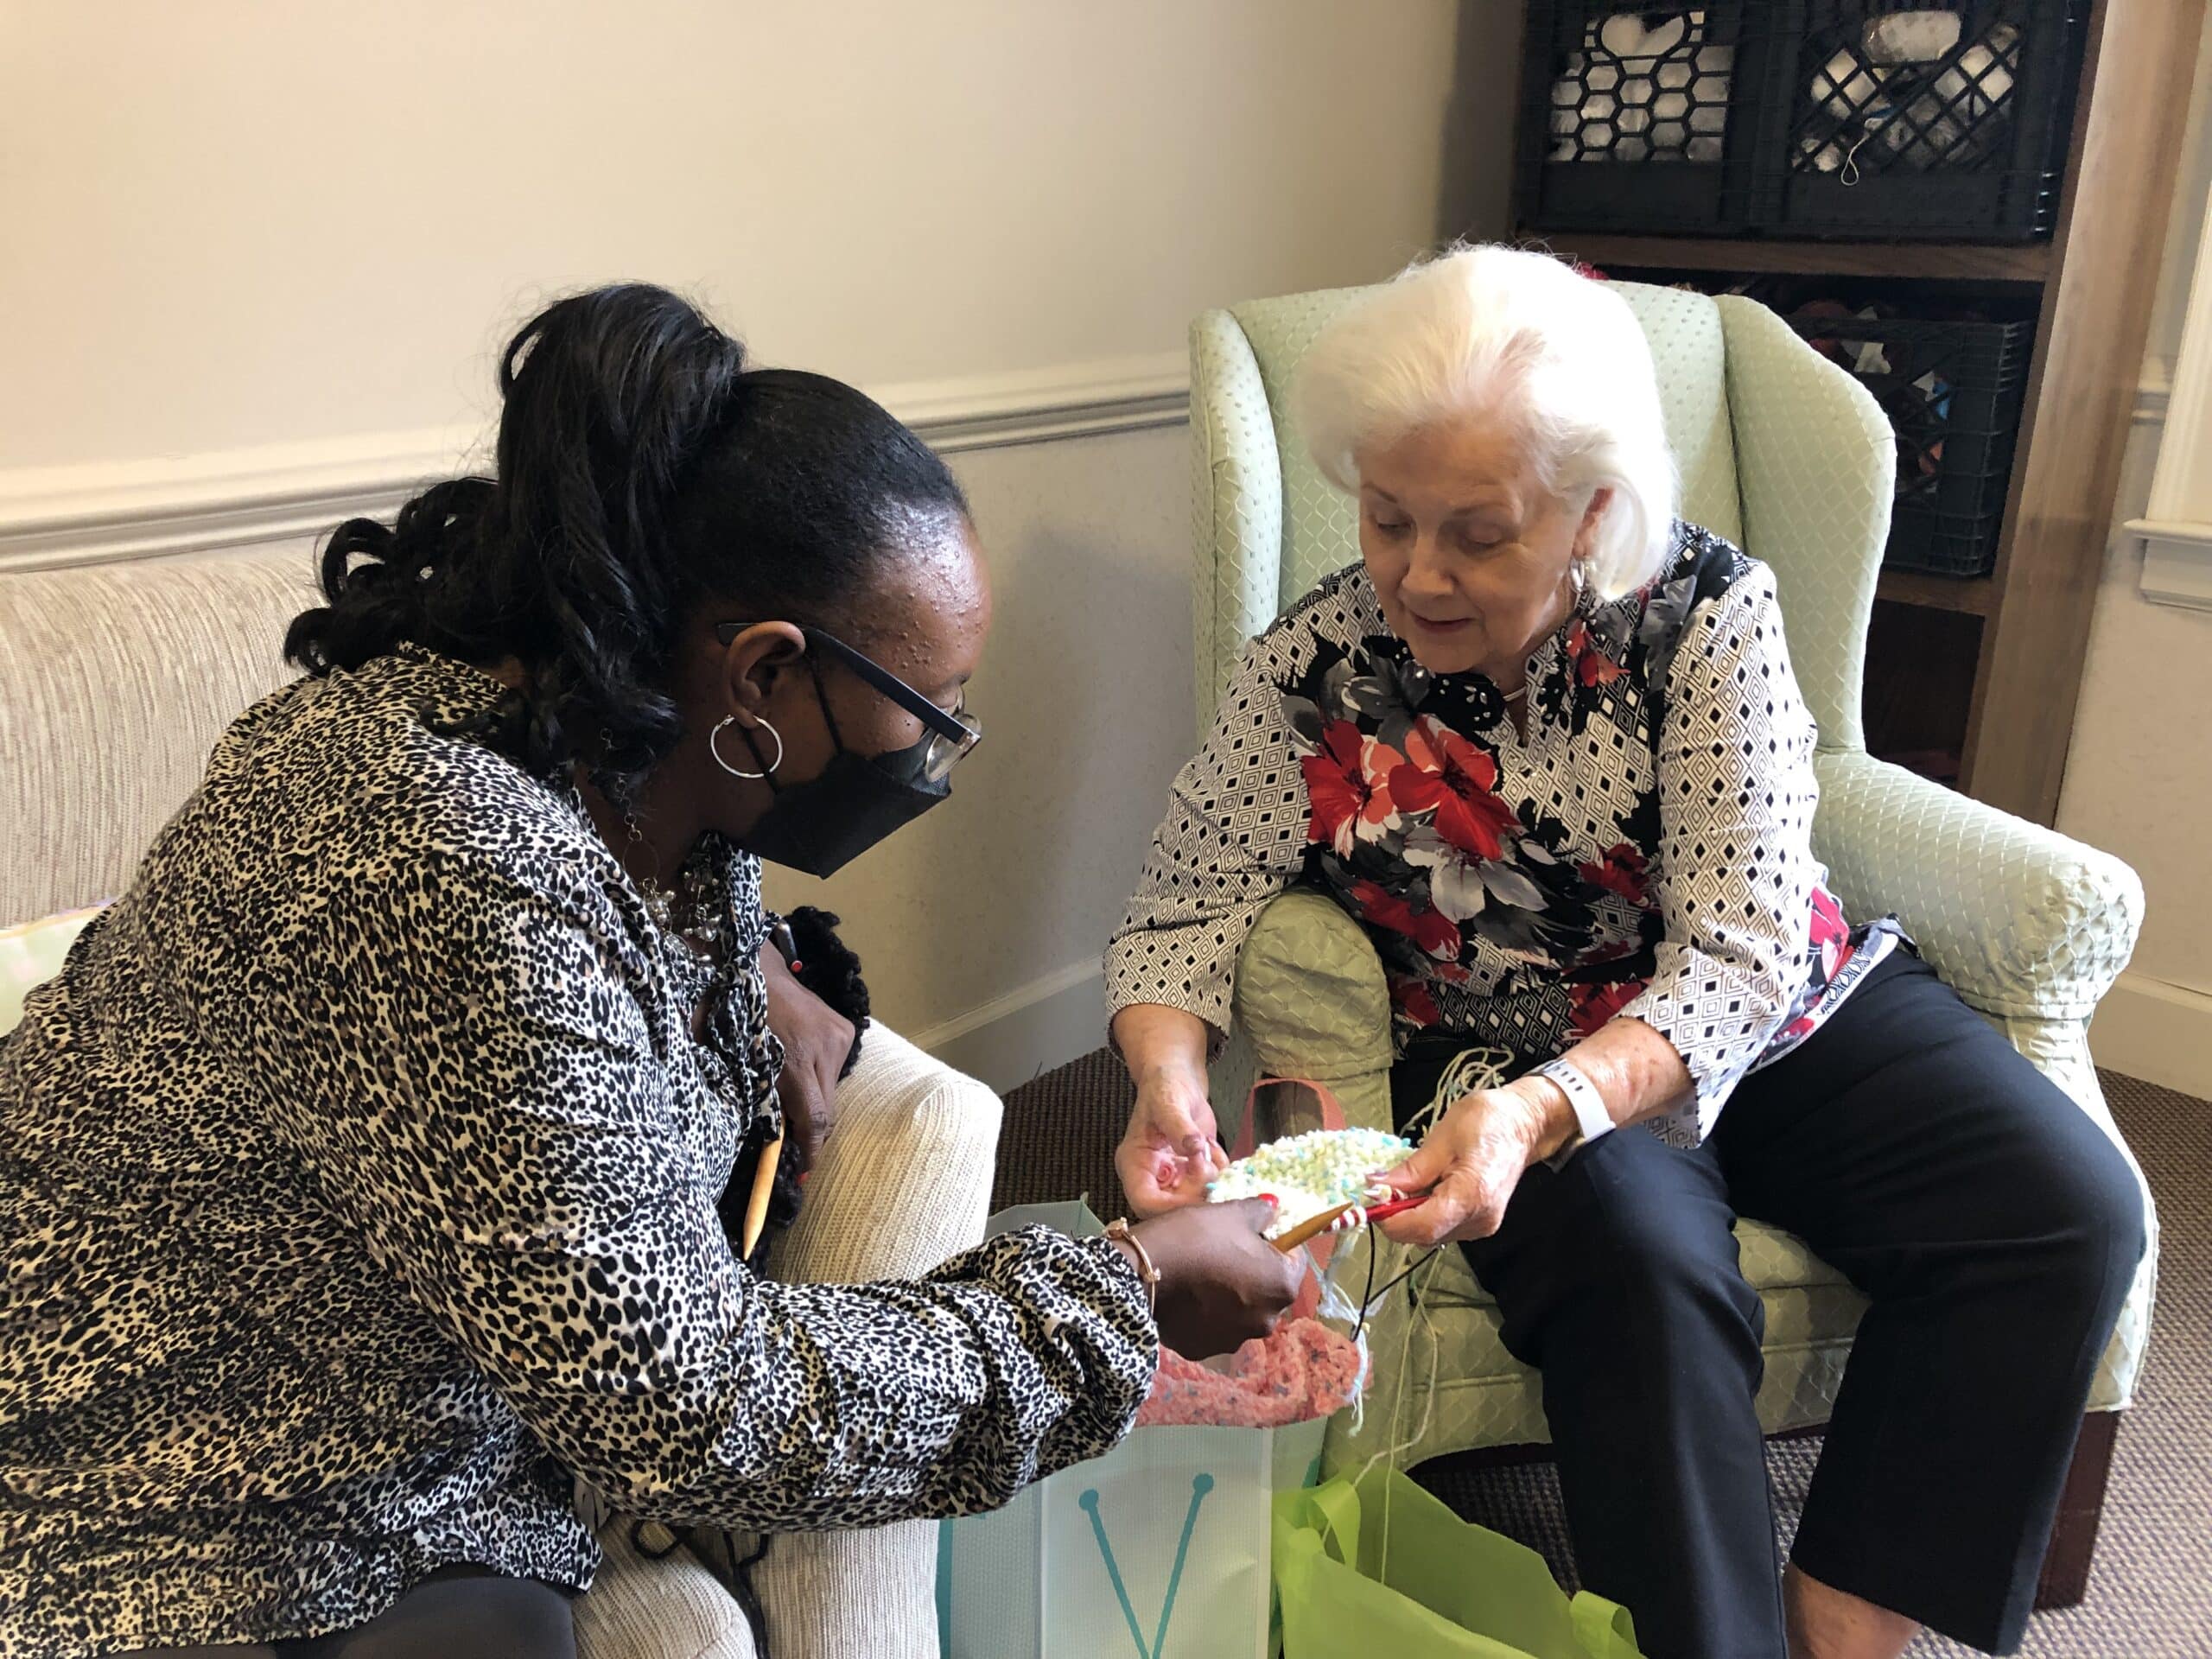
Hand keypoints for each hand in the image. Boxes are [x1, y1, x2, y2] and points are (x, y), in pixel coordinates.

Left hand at [759, 942, 854, 1172]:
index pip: (815, 1118)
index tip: (804, 1171)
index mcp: (793, 1059)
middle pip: (828, 1111)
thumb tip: (763, 1137)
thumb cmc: (737, 1017)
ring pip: (832, 1092)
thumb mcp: (737, 1061)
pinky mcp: (845, 1030)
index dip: (812, 1150)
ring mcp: (839, 1037)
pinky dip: (819, 1078)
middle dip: (812, 1132)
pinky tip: (801, 1066)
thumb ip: (754, 1096)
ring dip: (814, 1101)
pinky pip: (834, 1071)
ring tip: (792, 1092)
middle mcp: (824, 1049)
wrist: (758, 971)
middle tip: (795, 1146)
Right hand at [1116, 1062, 1228, 1216]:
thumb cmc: (1163, 1088)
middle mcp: (1152, 1177)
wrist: (1178, 1081)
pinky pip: (1212, 1188)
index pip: (1145, 1202)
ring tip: (1209, 1150)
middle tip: (1211, 1169)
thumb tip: (1193, 1147)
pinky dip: (1221, 1173)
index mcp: (1134, 1164)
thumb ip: (1180, 1127)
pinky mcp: (1192, 1176)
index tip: (1198, 1193)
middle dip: (1198, 1195)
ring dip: (1212, 1182)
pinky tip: (1213, 1149)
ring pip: (1196, 1203)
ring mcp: (1174, 1179)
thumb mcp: (1168, 1102)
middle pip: (1172, 1210)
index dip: (1170, 1208)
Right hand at [1125, 1198, 1303, 1359]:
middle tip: (1224, 1252)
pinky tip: (1186, 1296)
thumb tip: (1273, 1210)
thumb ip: (1262, 1211)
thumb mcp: (1234, 1213)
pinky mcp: (1202, 1349)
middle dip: (1253, 1273)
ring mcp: (1234, 1340)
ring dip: (1230, 1297)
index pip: (1294, 1261)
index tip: (1254, 1234)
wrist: (1143, 1270)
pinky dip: (1205, 1314)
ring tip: (1202, 1276)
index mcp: (1282, 1286)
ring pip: (1240, 1312)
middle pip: (1268, 1290)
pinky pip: (1212, 1327)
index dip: (1276, 1243)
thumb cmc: (1198, 1237)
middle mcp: (1266, 1321)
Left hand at [1371, 1084, 1558, 1247]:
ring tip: (1411, 1183)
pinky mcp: (1481, 1224)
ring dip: (1411, 1214)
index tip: (1370, 1198)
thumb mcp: (1442, 1137)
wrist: (1523, 1125)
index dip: (1389, 1218)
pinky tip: (1428, 1189)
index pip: (1420, 1227)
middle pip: (1423, 1234)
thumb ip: (1410, 1170)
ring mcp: (1482, 1225)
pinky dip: (1427, 1213)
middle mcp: (1479, 1219)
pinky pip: (1443, 1228)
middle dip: (1396, 1214)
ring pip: (1431, 1235)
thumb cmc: (1487, 1122)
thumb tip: (1376, 1187)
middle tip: (1384, 1186)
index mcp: (1471, 1195)